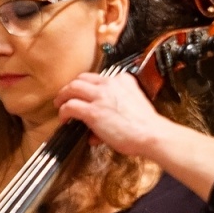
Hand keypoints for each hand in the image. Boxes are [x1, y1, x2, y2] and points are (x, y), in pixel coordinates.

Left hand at [53, 72, 171, 157]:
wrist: (153, 134)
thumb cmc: (147, 126)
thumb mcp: (135, 104)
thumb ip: (119, 106)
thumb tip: (105, 120)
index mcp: (123, 80)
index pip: (100, 78)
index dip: (90, 86)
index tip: (87, 94)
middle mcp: (109, 84)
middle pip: (82, 79)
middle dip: (72, 87)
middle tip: (67, 96)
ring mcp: (100, 97)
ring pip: (72, 88)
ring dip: (63, 96)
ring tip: (60, 104)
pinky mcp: (92, 111)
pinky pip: (70, 106)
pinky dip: (64, 112)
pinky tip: (64, 119)